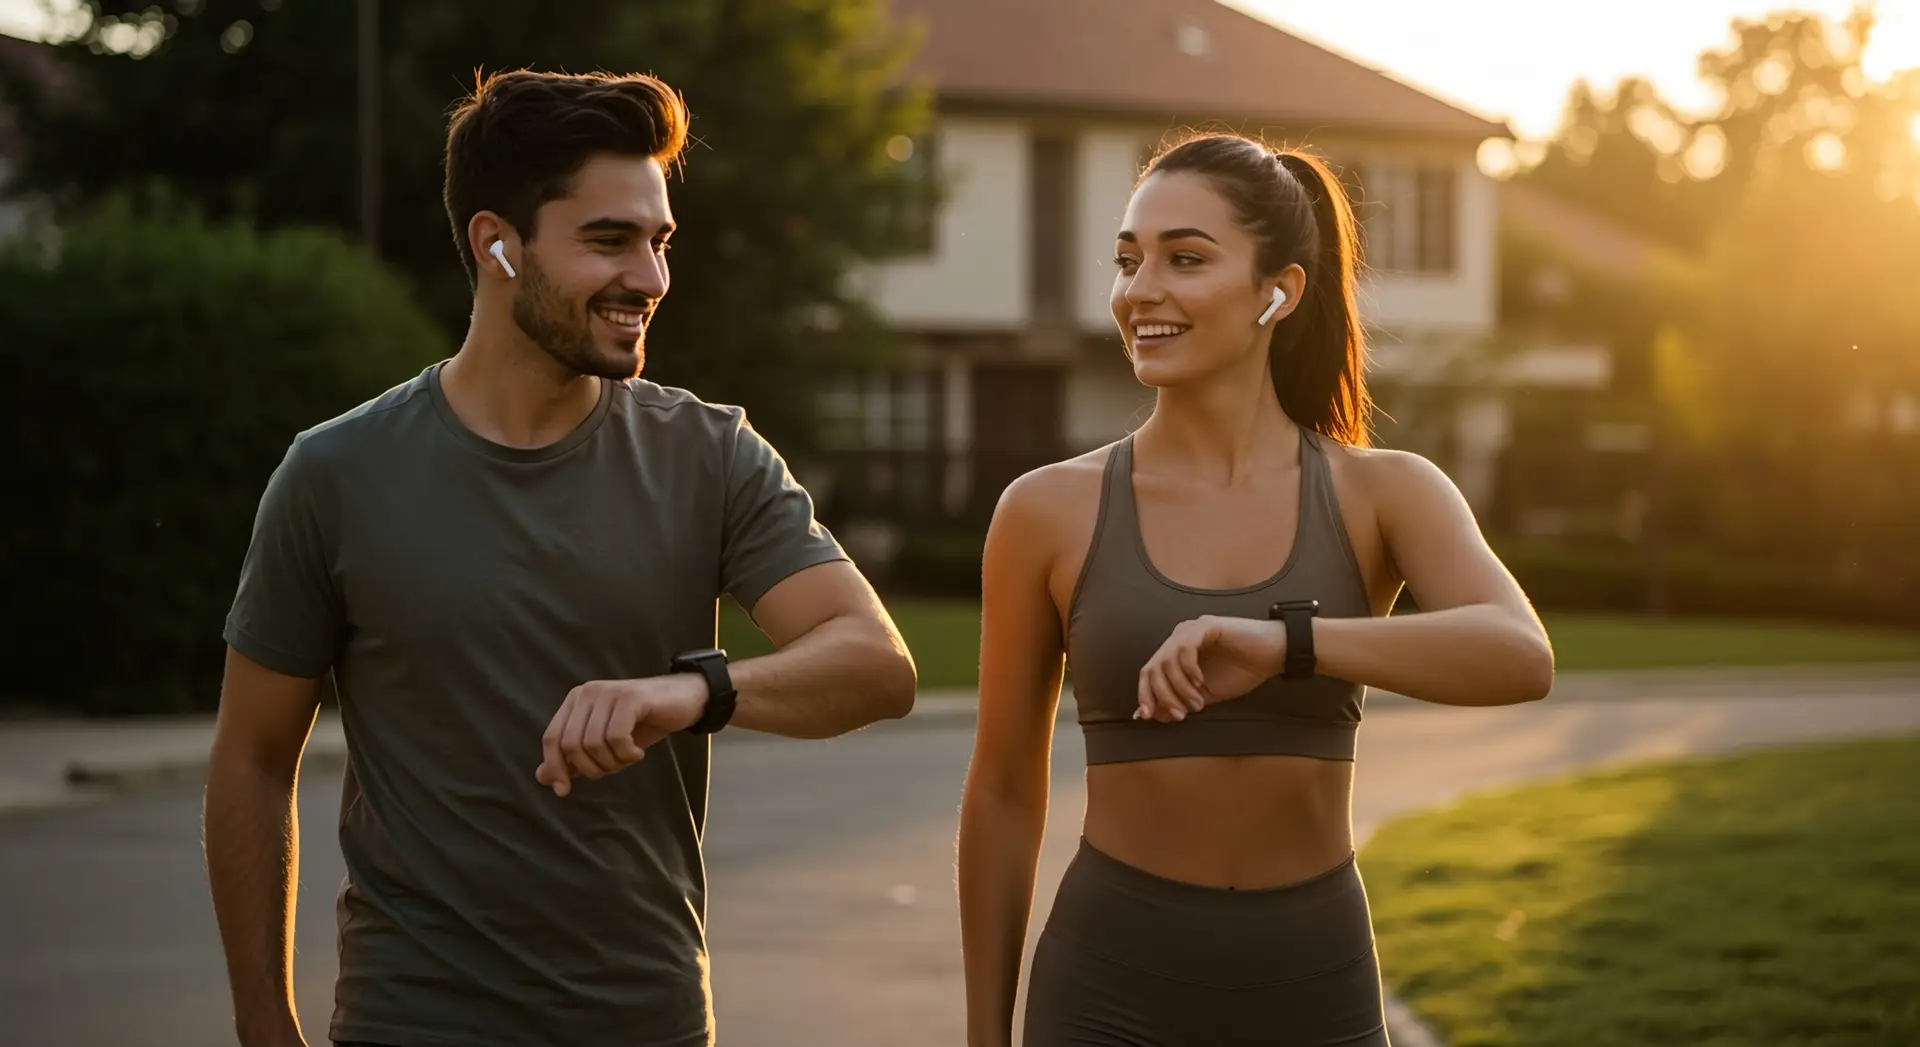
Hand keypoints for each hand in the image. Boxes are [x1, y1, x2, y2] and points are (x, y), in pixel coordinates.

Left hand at [535, 674, 708, 796]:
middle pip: (570, 744)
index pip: (551, 738)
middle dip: (590, 768)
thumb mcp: (604, 744)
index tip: (564, 791)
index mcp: (576, 701)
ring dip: (612, 762)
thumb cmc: (643, 723)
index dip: (555, 767)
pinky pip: (616, 738)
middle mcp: (587, 692)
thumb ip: (573, 759)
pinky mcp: (629, 698)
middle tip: (614, 767)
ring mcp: (607, 692)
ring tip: (628, 757)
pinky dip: (627, 754)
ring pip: (593, 744)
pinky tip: (637, 752)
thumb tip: (542, 778)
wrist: (685, 700)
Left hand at [1136, 615, 1284, 721]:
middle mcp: (1178, 639)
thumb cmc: (1240, 673)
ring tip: (1199, 702)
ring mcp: (1190, 630)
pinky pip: (1184, 649)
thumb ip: (1178, 701)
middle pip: (1152, 668)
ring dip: (1180, 688)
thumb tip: (1149, 715)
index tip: (1146, 717)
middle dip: (1162, 696)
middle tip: (1181, 715)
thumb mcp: (1203, 695)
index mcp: (1175, 655)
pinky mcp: (1205, 626)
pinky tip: (1201, 682)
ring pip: (1166, 661)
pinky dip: (1189, 670)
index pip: (1148, 673)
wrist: (1271, 656)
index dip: (1144, 695)